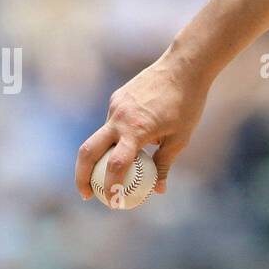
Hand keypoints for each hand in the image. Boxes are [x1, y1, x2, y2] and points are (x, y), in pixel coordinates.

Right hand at [74, 53, 210, 201]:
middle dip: (81, 176)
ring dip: (102, 154)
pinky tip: (131, 138)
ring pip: (100, 136)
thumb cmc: (188, 103)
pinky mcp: (117, 97)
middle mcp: (120, 118)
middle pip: (88, 152)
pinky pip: (112, 122)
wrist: (185, 66)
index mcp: (136, 130)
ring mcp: (116, 106)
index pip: (115, 165)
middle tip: (87, 195)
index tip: (112, 202)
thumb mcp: (181, 137)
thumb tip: (158, 190)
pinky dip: (115, 135)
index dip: (110, 187)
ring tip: (110, 171)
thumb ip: (164, 163)